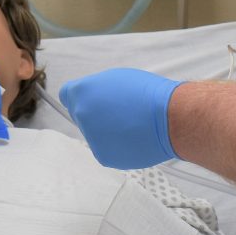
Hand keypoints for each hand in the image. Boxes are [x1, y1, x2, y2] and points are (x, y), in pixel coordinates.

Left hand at [60, 68, 182, 168]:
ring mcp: (91, 137)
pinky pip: (105, 149)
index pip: (67, 95)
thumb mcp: (116, 78)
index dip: (79, 97)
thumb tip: (90, 99)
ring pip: (93, 134)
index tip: (88, 100)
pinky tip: (131, 138)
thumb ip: (96, 89)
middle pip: (80, 115)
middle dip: (94, 114)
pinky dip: (115, 146)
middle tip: (118, 112)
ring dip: (105, 131)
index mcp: (82, 92)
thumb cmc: (147, 94)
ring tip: (130, 125)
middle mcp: (82, 114)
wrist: (168, 118)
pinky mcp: (103, 156)